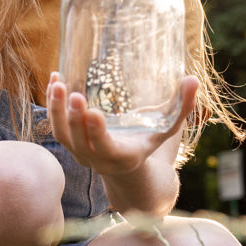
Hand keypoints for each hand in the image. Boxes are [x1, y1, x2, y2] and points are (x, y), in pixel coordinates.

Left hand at [44, 72, 199, 175]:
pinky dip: (52, 105)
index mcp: (122, 156)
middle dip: (74, 118)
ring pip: (62, 135)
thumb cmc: (148, 141)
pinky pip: (56, 127)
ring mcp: (80, 153)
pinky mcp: (69, 143)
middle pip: (78, 142)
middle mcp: (97, 159)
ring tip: (57, 84)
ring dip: (57, 111)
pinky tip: (54, 81)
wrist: (125, 166)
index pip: (105, 148)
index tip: (93, 111)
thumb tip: (193, 79)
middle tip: (73, 93)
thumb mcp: (167, 127)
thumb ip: (183, 106)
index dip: (96, 132)